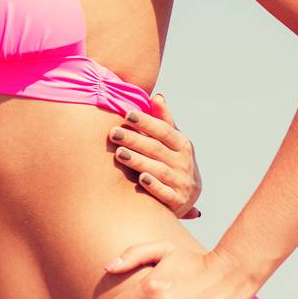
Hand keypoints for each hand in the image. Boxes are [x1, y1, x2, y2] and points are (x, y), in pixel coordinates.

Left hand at [109, 93, 201, 217]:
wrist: (184, 197)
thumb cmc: (171, 161)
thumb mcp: (171, 141)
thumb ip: (164, 120)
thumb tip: (158, 96)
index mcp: (182, 145)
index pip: (163, 130)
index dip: (146, 121)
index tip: (126, 114)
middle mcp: (184, 163)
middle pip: (156, 149)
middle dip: (134, 140)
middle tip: (113, 133)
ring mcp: (182, 183)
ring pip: (159, 170)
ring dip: (139, 161)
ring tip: (119, 154)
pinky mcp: (177, 202)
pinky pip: (166, 194)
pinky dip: (155, 187)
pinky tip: (141, 179)